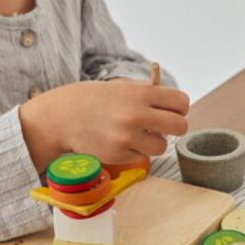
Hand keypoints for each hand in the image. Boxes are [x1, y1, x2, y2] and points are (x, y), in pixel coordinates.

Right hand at [21, 80, 188, 171]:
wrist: (63, 116)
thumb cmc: (95, 100)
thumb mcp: (122, 87)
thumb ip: (149, 94)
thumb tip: (178, 106)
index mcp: (141, 93)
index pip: (181, 102)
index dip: (179, 108)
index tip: (172, 111)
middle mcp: (137, 114)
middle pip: (180, 126)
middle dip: (174, 127)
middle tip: (162, 127)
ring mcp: (127, 137)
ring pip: (162, 146)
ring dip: (153, 142)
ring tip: (137, 134)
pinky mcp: (118, 154)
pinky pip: (142, 157)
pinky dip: (135, 151)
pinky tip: (119, 141)